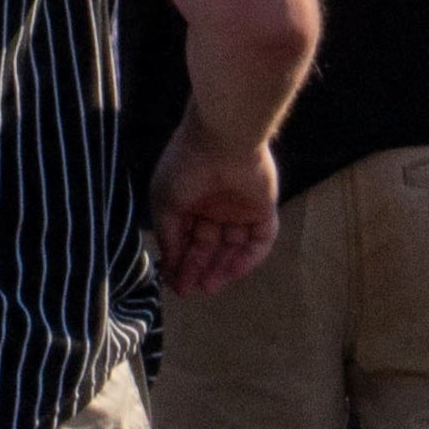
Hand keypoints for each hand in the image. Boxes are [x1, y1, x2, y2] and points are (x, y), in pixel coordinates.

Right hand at [149, 129, 284, 302]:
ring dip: (222, 268)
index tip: (174, 284)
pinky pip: (259, 240)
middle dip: (198, 268)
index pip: (186, 237)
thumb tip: (170, 266)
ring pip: (233, 246)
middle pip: (209, 245)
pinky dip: (248, 258)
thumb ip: (168, 237)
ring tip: (208, 287)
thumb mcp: (165, 203)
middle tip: (190, 290)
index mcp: (191, 198)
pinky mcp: (263, 208)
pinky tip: (232, 272)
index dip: (180, 261)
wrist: (223, 138)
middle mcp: (215, 204)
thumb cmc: (187, 167)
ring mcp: (240, 207)